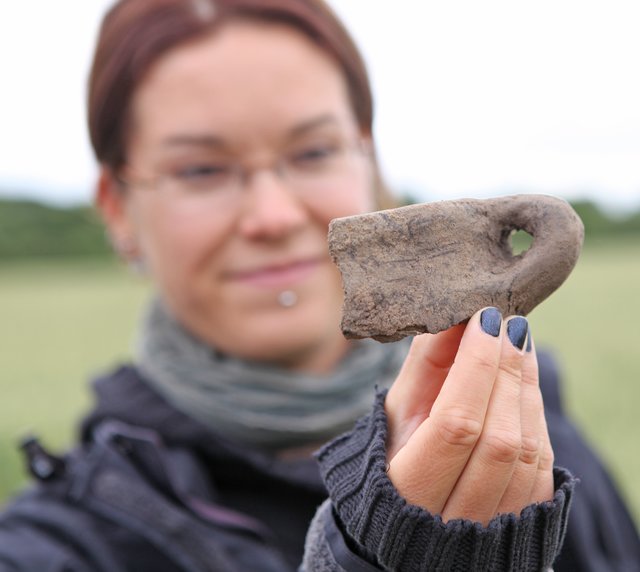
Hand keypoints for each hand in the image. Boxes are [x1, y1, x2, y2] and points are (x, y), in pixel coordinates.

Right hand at [384, 308, 553, 524]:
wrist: (413, 516)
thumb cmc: (396, 455)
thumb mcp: (395, 414)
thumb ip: (424, 367)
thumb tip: (455, 318)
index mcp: (408, 493)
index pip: (456, 425)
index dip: (476, 369)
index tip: (484, 320)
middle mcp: (453, 522)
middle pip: (499, 439)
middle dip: (507, 371)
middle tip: (508, 323)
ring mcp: (493, 527)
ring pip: (528, 452)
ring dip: (526, 388)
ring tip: (518, 342)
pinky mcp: (523, 520)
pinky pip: (542, 464)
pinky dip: (535, 415)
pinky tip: (524, 381)